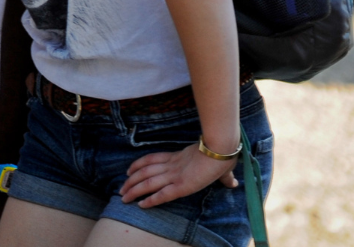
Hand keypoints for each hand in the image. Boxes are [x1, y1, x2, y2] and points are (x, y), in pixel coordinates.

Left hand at [121, 143, 238, 207]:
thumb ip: (224, 177)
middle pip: (145, 171)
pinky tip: (141, 205)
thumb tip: (232, 182)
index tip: (129, 171)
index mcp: (178, 157)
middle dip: (131, 181)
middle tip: (121, 189)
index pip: (152, 159)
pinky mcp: (182, 186)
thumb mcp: (221, 165)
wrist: (221, 149)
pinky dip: (151, 200)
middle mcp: (173, 165)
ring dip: (134, 189)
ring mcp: (176, 175)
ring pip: (148, 182)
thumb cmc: (223, 154)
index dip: (139, 165)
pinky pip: (162, 194)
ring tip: (123, 197)